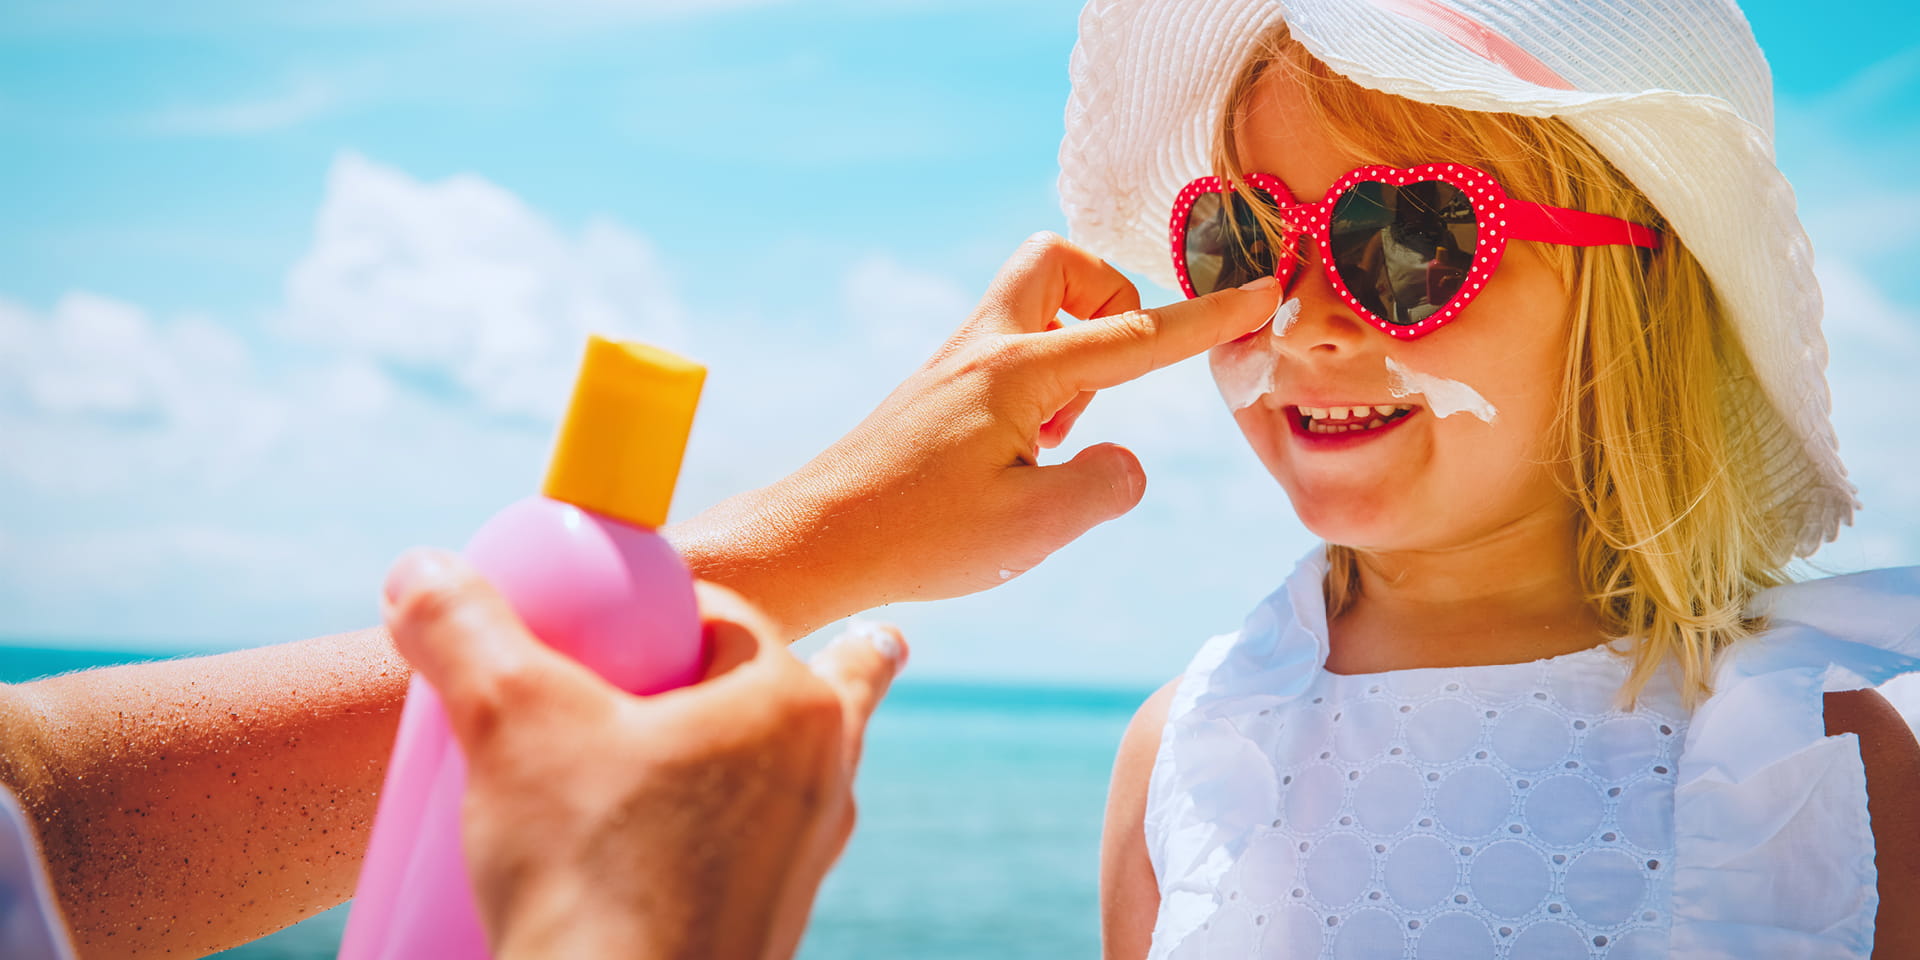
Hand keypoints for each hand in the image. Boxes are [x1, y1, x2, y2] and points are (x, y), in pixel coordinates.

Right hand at [381, 548, 905, 959]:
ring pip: (787, 775)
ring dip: (765, 751)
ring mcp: (804, 858)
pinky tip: (701, 846)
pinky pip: (760, 850)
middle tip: (770, 650)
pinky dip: (734, 832)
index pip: (725, 615)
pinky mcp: (771, 924)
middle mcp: (821, 778)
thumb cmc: (590, 874)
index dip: (659, 607)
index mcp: (790, 706)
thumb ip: (463, 632)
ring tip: (764, 738)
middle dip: (777, 666)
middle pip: (791, 689)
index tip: (604, 624)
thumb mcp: (508, 723)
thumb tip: (417, 570)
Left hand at [671, 232, 1281, 637]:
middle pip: (1062, 262)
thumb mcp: (1035, 526)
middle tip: (1108, 381)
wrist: (814, 540)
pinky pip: (1009, 350)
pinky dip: (1039, 385)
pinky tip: (1019, 457)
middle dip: (1110, 300)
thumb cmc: (918, 536)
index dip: (1209, 318)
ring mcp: (956, 364)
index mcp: (1018, 370)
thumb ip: (1106, 485)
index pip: (1137, 336)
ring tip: (1055, 441)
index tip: (1263, 291)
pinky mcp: (939, 391)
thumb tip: (1126, 460)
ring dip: (1073, 352)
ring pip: (1034, 305)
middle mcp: (984, 348)